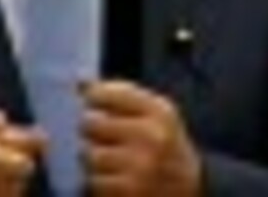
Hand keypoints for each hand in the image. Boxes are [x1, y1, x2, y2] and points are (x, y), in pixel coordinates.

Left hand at [81, 80, 201, 195]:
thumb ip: (117, 94)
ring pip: (88, 154)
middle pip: (90, 123)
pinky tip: (112, 177)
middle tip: (99, 134)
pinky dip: (97, 180)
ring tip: (106, 157)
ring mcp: (141, 168)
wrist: (188, 185)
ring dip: (90, 157)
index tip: (95, 104)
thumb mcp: (151, 111)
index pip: (103, 93)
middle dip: (89, 128)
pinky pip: (93, 181)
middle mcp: (152, 137)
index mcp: (157, 111)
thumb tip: (79, 81)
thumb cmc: (161, 140)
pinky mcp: (130, 193)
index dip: (92, 98)